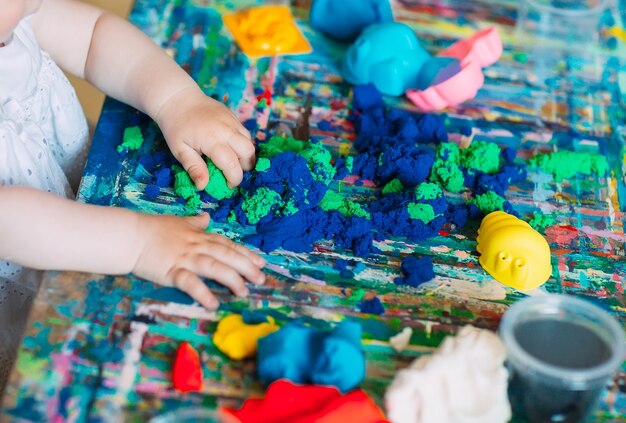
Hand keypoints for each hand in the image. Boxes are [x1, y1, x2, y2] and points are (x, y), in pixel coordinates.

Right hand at [132, 213, 265, 308]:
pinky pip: (190, 283)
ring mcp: (185, 258)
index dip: (245, 254)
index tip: (260, 262)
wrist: (130, 236)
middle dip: (247, 267)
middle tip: (261, 279)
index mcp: (199, 236)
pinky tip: (214, 303)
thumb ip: (195, 222)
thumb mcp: (178, 221)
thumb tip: (207, 217)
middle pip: (227, 255)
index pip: (228, 245)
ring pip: (215, 268)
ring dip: (232, 280)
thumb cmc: (153, 229)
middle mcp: (197, 246)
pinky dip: (203, 293)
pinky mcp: (171, 271)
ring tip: (244, 292)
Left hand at [156, 86, 254, 189]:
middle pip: (248, 153)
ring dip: (246, 156)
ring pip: (250, 142)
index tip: (228, 185)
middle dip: (245, 167)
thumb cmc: (176, 126)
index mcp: (212, 140)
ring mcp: (232, 121)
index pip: (233, 165)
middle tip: (233, 173)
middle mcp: (227, 130)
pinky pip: (245, 133)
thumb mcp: (179, 150)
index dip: (234, 179)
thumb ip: (194, 167)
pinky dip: (243, 144)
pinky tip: (231, 148)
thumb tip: (203, 186)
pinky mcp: (233, 116)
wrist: (178, 98)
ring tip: (233, 161)